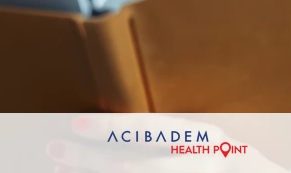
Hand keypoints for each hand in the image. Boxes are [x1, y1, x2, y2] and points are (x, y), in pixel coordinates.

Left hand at [48, 114, 287, 171]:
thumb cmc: (236, 163)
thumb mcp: (212, 141)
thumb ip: (174, 137)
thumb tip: (120, 131)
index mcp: (203, 138)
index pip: (148, 131)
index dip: (109, 127)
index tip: (75, 122)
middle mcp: (198, 164)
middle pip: (130, 167)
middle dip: (87, 160)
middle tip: (53, 149)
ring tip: (60, 170)